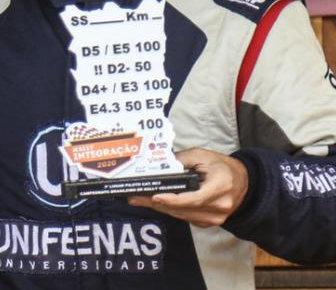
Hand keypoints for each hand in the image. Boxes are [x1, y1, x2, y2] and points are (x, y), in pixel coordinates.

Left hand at [128, 147, 247, 226]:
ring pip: (181, 215)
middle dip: (156, 203)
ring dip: (160, 207)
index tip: (156, 196)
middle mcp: (218, 207)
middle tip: (135, 197)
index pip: (194, 198)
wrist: (244, 183)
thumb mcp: (205, 155)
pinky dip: (171, 210)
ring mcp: (214, 219)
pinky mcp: (209, 223)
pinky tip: (155, 203)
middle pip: (183, 209)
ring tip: (139, 199)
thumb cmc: (223, 167)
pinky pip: (185, 217)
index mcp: (220, 187)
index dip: (173, 200)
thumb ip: (184, 159)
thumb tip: (162, 163)